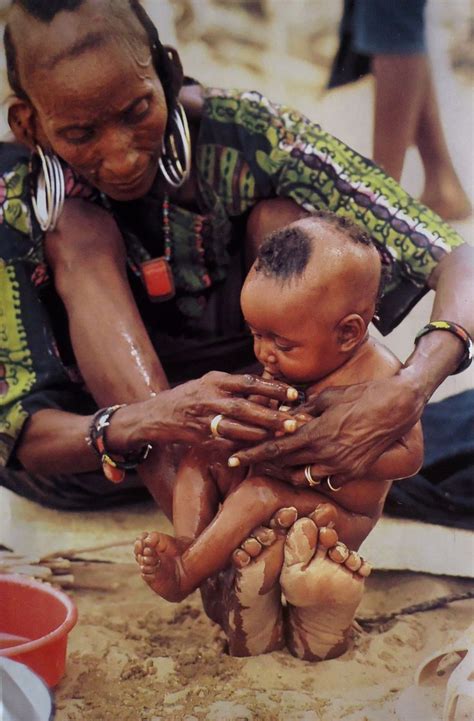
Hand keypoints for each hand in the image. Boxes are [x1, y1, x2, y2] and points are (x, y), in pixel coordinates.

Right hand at [139, 371, 299, 444]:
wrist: (156, 414)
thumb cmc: (190, 397)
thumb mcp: (210, 383)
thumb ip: (235, 385)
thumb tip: (269, 383)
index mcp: (215, 380)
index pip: (249, 381)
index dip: (273, 388)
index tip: (294, 394)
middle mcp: (209, 396)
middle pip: (245, 405)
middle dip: (271, 414)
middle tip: (293, 420)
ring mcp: (203, 417)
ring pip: (237, 425)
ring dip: (261, 431)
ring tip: (282, 434)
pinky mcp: (199, 436)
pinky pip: (226, 441)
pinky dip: (243, 444)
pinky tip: (260, 447)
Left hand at [227, 375, 425, 482]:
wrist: (398, 406)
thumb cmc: (362, 395)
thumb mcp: (329, 397)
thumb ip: (305, 410)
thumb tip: (285, 417)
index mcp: (315, 433)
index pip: (275, 447)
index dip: (252, 454)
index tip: (233, 457)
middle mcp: (325, 454)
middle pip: (284, 464)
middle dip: (265, 462)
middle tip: (248, 458)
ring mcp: (340, 466)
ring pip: (303, 476)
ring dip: (290, 469)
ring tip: (282, 460)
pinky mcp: (354, 472)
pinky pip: (327, 480)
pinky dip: (317, 473)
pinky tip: (316, 462)